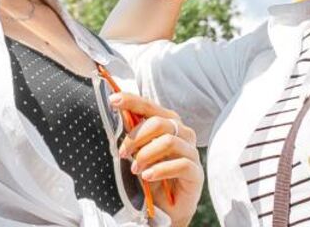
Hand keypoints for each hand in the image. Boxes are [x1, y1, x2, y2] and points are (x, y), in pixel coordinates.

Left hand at [112, 92, 203, 224]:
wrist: (165, 208)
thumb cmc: (151, 175)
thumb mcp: (137, 152)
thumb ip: (132, 134)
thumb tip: (116, 112)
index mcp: (168, 123)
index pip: (150, 107)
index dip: (132, 101)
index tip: (113, 100)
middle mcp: (183, 133)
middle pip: (159, 123)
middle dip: (136, 137)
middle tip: (122, 152)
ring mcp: (192, 152)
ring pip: (169, 141)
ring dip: (146, 154)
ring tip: (135, 168)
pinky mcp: (197, 172)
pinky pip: (181, 164)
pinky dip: (160, 169)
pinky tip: (147, 176)